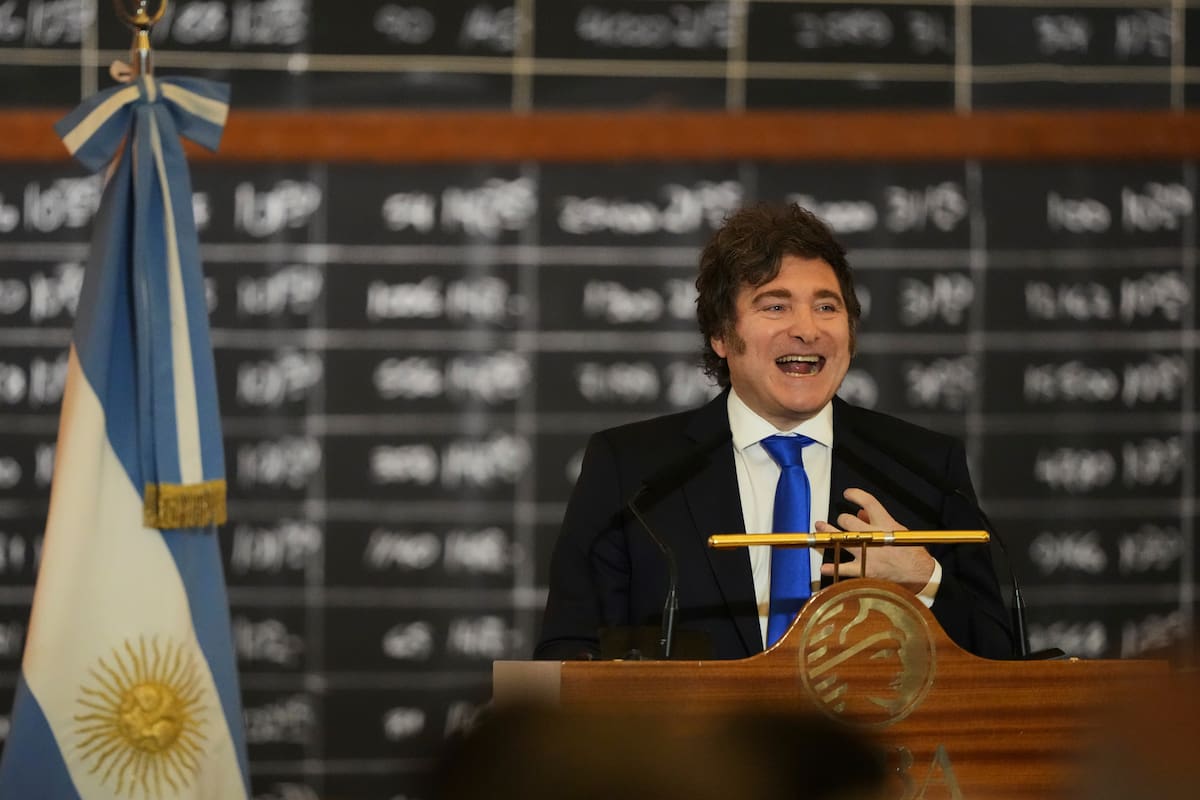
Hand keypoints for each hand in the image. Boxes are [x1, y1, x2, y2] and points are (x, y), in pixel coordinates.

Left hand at [816, 488, 934, 593]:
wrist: (919, 574)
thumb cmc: (911, 552)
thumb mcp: (898, 531)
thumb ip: (879, 520)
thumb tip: (862, 512)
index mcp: (885, 524)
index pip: (868, 502)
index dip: (855, 495)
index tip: (847, 493)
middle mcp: (873, 536)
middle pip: (848, 520)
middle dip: (841, 519)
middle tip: (840, 521)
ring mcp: (867, 553)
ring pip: (840, 538)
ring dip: (827, 532)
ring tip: (819, 528)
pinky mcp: (864, 569)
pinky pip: (844, 568)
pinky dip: (832, 568)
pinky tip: (824, 567)